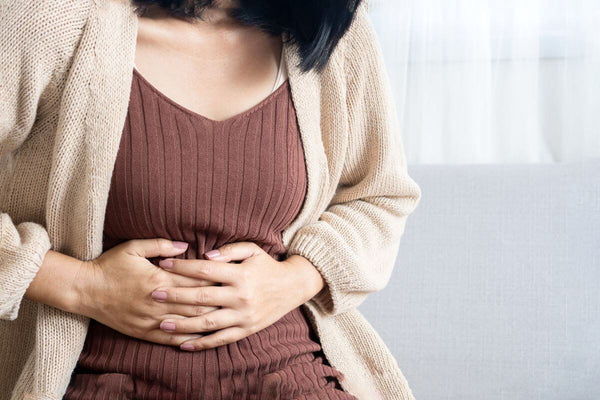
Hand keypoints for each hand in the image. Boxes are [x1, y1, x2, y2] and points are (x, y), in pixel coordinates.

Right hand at [76, 238, 219, 345]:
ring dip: (207, 320)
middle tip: (233, 297)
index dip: (214, 280)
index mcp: (158, 279)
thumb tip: (185, 245)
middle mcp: (158, 302)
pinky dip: (188, 338)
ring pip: (187, 323)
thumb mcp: (133, 248)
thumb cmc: (110, 266)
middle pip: (196, 303)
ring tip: (225, 317)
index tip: (228, 277)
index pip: (195, 281)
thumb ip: (160, 245)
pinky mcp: (144, 332)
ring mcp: (151, 319)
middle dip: (217, 301)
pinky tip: (201, 337)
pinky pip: (170, 338)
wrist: (85, 290)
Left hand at [150, 242, 322, 350]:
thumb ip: (229, 250)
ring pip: (208, 322)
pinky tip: (183, 344)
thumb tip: (205, 255)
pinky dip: (201, 344)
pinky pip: (221, 339)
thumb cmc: (267, 265)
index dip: (182, 266)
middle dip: (175, 295)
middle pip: (202, 297)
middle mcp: (241, 296)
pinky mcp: (247, 330)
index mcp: (240, 274)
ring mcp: (243, 316)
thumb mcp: (252, 250)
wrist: (294, 286)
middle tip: (153, 294)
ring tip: (161, 323)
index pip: (205, 269)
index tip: (163, 263)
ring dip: (183, 324)